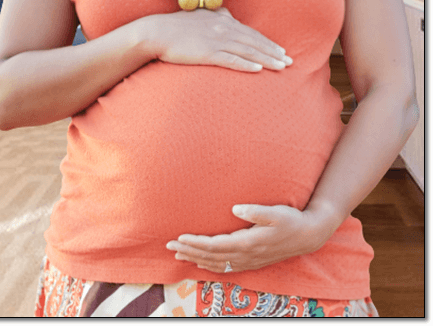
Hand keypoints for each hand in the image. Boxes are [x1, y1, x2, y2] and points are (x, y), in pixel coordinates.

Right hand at [143, 7, 292, 72]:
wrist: (156, 32)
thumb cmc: (175, 26)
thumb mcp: (198, 15)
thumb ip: (215, 15)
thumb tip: (227, 15)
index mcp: (222, 20)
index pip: (251, 33)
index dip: (268, 42)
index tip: (281, 50)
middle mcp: (224, 28)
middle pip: (254, 41)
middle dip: (274, 51)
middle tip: (289, 61)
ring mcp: (216, 40)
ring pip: (248, 50)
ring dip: (267, 59)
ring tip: (281, 67)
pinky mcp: (207, 53)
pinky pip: (231, 60)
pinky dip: (246, 64)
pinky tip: (259, 70)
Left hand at [166, 204, 339, 272]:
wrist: (307, 236)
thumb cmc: (291, 220)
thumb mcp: (276, 212)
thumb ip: (256, 211)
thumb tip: (235, 208)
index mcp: (248, 242)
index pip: (214, 246)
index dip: (195, 243)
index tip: (178, 238)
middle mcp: (246, 255)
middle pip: (211, 257)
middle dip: (189, 251)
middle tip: (169, 246)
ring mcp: (249, 260)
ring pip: (216, 264)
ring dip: (196, 259)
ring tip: (179, 254)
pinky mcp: (252, 261)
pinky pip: (227, 268)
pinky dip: (210, 267)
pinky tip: (202, 264)